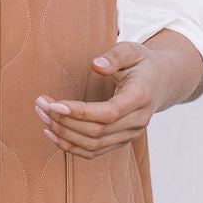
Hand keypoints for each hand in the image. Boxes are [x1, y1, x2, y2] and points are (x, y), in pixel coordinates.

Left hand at [34, 42, 168, 158]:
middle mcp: (137, 121)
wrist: (162, 81)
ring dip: (63, 133)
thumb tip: (95, 65)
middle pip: (97, 132)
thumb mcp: (132, 50)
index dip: (80, 112)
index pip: (108, 113)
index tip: (54, 104)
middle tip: (40, 104)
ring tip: (41, 115)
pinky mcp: (121, 140)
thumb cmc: (142, 62)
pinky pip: (94, 152)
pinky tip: (52, 133)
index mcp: (140, 98)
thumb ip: (114, 56)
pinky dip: (71, 146)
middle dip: (64, 120)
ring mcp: (130, 134)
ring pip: (93, 145)